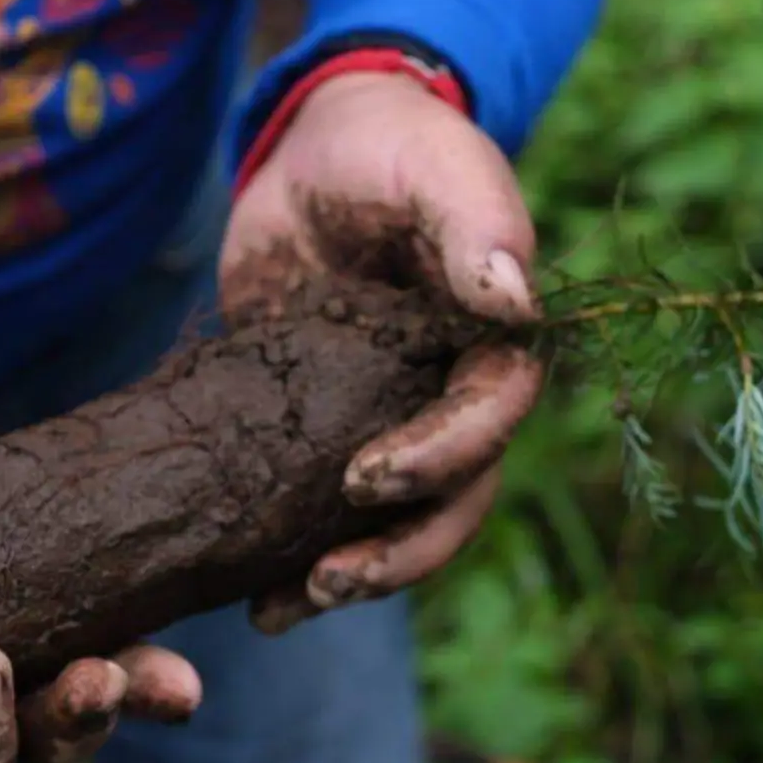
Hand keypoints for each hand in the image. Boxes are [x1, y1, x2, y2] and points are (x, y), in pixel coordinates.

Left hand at [221, 72, 544, 632]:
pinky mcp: (319, 438)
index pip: (491, 424)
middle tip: (326, 583)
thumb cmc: (392, 148)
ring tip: (278, 614)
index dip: (442, 460)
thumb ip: (477, 221)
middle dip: (396, 555)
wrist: (315, 153)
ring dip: (348, 578)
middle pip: (451, 504)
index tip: (367, 477)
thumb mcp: (435, 164)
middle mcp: (448, 402)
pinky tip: (247, 597)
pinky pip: (317, 515)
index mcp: (492, 348)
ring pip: (390, 528)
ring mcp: (384, 427)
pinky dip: (289, 558)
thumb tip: (515, 303)